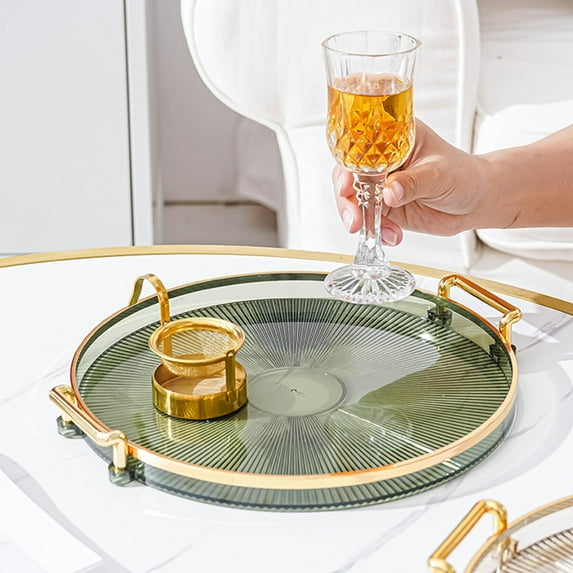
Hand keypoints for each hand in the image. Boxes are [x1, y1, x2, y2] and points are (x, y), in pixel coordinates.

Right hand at [333, 120, 488, 244]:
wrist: (477, 201)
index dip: (347, 164)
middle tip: (355, 219)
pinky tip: (391, 236)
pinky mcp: (384, 207)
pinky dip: (374, 230)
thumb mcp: (439, 175)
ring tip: (373, 231)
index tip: (346, 184)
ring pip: (353, 200)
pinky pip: (368, 219)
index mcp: (394, 138)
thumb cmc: (464, 176)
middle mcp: (383, 161)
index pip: (360, 146)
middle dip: (347, 200)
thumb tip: (390, 191)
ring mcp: (381, 185)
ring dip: (359, 218)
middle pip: (348, 176)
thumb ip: (414, 182)